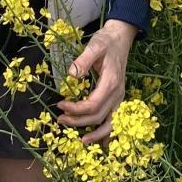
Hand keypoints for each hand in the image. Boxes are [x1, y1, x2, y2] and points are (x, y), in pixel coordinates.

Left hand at [56, 20, 137, 146]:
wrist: (121, 38)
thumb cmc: (106, 41)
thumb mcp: (95, 45)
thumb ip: (83, 60)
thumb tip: (71, 75)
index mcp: (111, 82)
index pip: (93, 104)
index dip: (75, 109)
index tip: (60, 105)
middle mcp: (118, 94)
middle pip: (98, 116)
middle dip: (79, 122)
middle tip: (61, 120)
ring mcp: (120, 98)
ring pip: (110, 123)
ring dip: (96, 134)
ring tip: (82, 139)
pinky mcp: (118, 98)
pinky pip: (115, 120)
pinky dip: (109, 133)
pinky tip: (102, 144)